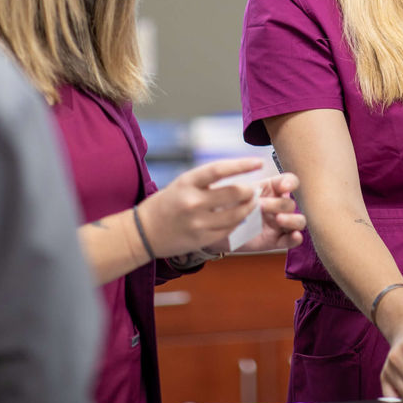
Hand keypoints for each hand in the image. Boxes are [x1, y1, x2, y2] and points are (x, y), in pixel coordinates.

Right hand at [135, 157, 260, 258]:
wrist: (144, 232)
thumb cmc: (167, 203)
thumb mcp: (182, 184)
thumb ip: (207, 181)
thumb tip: (238, 175)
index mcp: (187, 182)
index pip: (220, 169)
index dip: (242, 165)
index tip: (258, 162)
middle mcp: (193, 202)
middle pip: (233, 192)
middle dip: (249, 190)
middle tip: (254, 189)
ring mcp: (198, 222)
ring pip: (236, 214)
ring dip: (249, 208)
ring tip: (252, 203)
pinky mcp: (202, 239)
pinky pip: (229, 229)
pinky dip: (238, 222)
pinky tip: (240, 217)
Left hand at [214, 173, 306, 254]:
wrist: (218, 229)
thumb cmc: (228, 206)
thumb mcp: (233, 193)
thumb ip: (241, 188)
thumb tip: (247, 188)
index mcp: (272, 189)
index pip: (290, 182)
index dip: (290, 183)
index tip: (284, 187)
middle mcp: (279, 206)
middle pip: (290, 203)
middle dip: (278, 204)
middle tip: (260, 206)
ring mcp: (279, 224)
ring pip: (299, 221)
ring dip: (292, 219)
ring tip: (278, 219)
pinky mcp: (277, 240)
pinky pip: (292, 240)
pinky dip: (296, 238)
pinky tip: (294, 235)